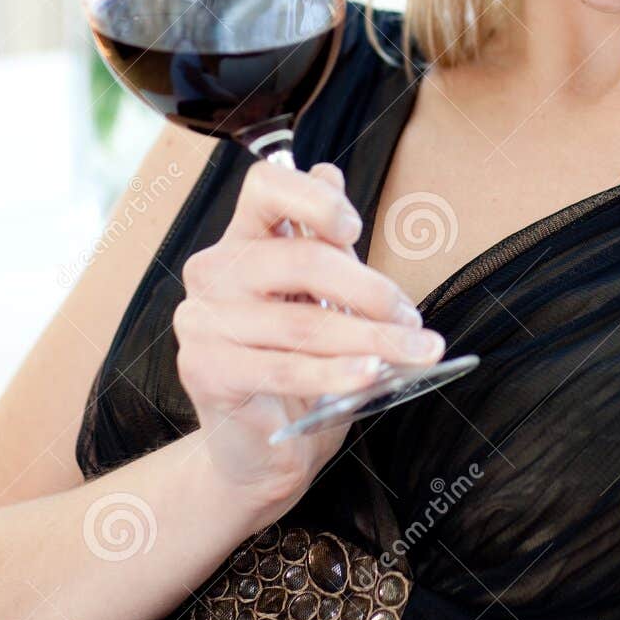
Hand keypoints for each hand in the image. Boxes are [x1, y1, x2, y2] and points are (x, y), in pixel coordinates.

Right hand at [173, 158, 444, 509]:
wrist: (262, 448)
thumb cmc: (300, 366)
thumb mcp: (321, 298)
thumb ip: (325, 242)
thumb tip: (330, 171)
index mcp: (242, 240)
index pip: (265, 186)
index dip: (313, 200)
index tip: (355, 230)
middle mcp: (213, 271)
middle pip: (298, 261)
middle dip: (369, 290)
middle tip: (413, 317)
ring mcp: (202, 320)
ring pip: (302, 323)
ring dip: (372, 340)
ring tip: (416, 352)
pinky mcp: (204, 370)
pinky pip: (283, 368)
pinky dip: (336, 372)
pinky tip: (372, 376)